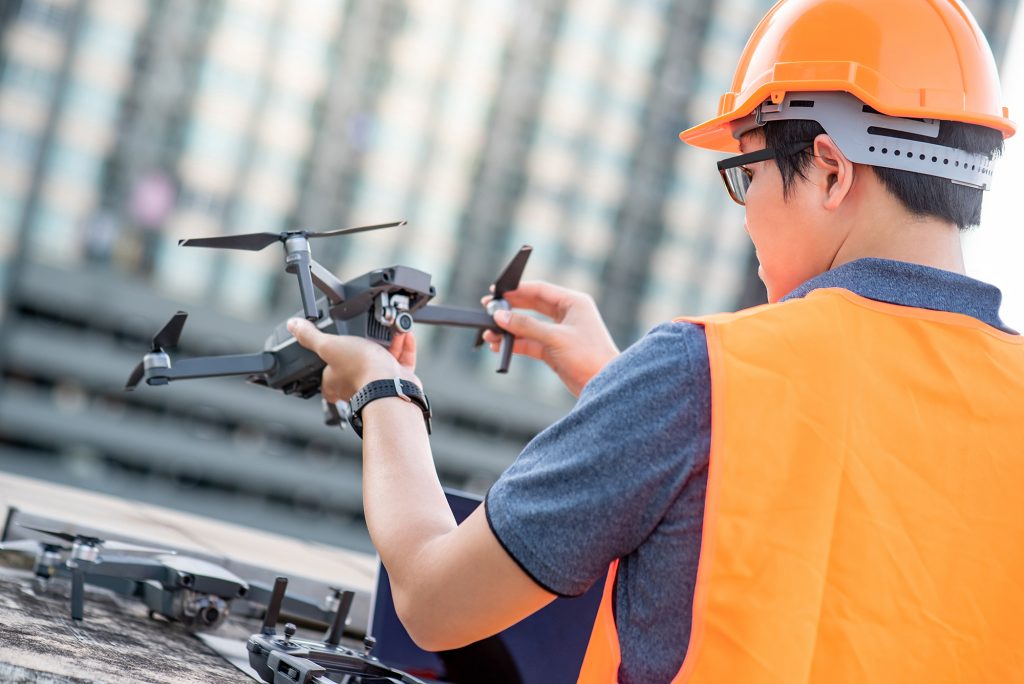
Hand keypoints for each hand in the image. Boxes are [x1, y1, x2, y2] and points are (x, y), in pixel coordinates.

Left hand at [287, 319, 420, 402]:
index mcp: (334, 382)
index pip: (326, 373)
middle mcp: (356, 384)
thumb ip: (310, 336)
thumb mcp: (328, 346)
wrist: (389, 383)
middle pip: (356, 363)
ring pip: (381, 359)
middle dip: (362, 346)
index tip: (331, 348)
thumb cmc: (359, 369)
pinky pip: (402, 360)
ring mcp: (378, 381)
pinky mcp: (397, 378)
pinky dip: (404, 346)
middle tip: (364, 332)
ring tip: (388, 327)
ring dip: (387, 342)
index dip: (327, 361)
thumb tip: (293, 326)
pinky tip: (405, 333)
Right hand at [482, 281, 618, 396]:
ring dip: (509, 330)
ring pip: (528, 326)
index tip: (496, 292)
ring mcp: (559, 332)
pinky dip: (515, 344)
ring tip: (490, 335)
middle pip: (531, 306)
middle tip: (488, 310)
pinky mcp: (554, 350)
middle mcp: (566, 314)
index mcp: (573, 302)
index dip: (517, 290)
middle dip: (510, 310)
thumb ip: (526, 326)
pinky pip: (530, 342)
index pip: (540, 290)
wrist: (603, 385)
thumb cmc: (589, 356)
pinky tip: (499, 347)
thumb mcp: (555, 338)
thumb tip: (500, 316)